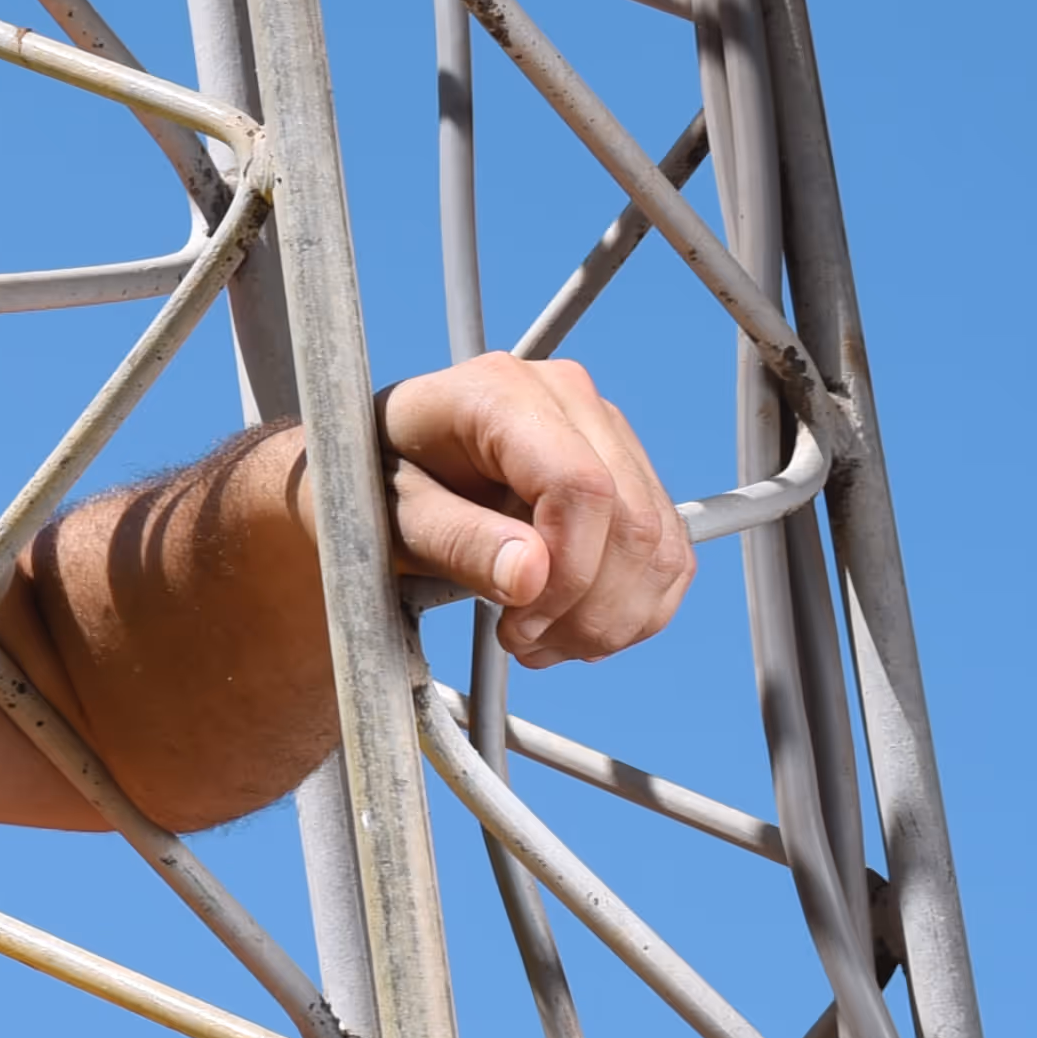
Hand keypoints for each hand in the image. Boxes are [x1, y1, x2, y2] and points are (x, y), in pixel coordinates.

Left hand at [371, 355, 689, 667]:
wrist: (379, 468)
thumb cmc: (370, 482)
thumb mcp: (390, 518)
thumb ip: (457, 542)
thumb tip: (532, 576)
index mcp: (500, 391)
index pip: (581, 487)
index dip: (567, 573)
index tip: (519, 627)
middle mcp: (566, 397)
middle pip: (632, 522)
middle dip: (589, 610)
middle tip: (524, 646)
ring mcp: (604, 430)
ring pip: (660, 544)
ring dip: (613, 618)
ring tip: (542, 643)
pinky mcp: (625, 470)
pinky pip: (666, 551)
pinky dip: (633, 607)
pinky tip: (574, 629)